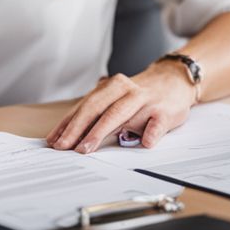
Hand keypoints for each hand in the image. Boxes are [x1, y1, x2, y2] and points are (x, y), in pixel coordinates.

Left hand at [46, 63, 195, 153]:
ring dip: (100, 131)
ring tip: (86, 148)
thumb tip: (68, 136)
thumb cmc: (139, 97)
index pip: (85, 106)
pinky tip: (144, 142)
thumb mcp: (116, 100)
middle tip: (65, 146)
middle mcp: (126, 91)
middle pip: (97, 108)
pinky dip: (150, 133)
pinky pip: (156, 123)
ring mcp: (145, 101)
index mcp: (111, 87)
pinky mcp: (164, 112)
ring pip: (120, 114)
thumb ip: (96, 115)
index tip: (54, 140)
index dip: (68, 123)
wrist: (174, 81)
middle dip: (78, 128)